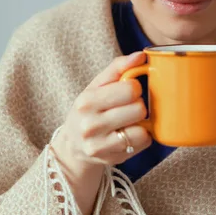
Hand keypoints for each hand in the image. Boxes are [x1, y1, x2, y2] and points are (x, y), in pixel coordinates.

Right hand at [52, 52, 151, 172]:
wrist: (73, 145)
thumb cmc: (89, 109)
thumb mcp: (96, 86)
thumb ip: (118, 68)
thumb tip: (141, 56)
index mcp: (87, 101)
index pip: (129, 89)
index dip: (134, 88)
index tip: (128, 91)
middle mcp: (90, 125)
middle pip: (139, 109)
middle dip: (138, 105)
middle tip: (128, 107)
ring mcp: (100, 146)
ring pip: (142, 129)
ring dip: (141, 123)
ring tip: (129, 121)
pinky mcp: (111, 159)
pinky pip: (143, 143)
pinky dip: (142, 137)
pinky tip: (130, 134)